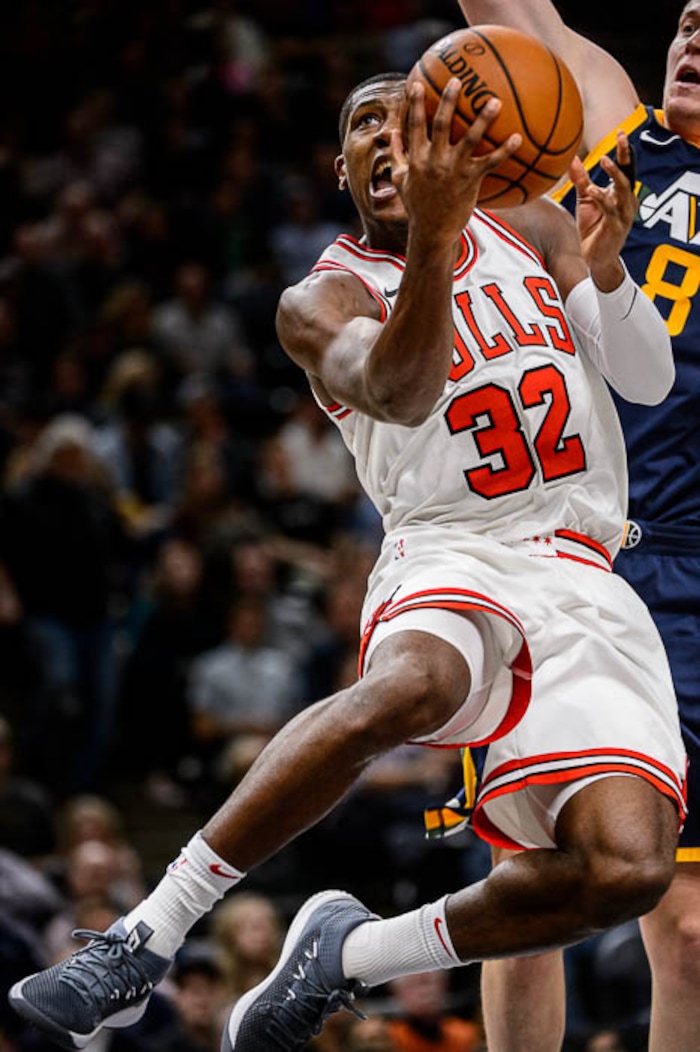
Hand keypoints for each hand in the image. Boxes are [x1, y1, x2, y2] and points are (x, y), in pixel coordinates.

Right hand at [391, 78, 521, 248]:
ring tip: (495, 101)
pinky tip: (519, 138)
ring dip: (483, 119)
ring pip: (470, 139)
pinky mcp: (470, 181)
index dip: (415, 104)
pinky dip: (505, 151)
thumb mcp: (400, 181)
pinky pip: (490, 162)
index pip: (414, 126)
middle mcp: (434, 161)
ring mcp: (453, 170)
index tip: (417, 83)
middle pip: (442, 124)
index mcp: (416, 159)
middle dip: (449, 100)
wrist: (432, 233)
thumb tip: (394, 132)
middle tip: (458, 79)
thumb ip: (396, 155)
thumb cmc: (417, 206)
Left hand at [571, 130, 637, 289]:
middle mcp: (626, 200)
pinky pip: (611, 209)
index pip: (625, 167)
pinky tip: (593, 190)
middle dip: (626, 155)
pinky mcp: (616, 226)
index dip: (624, 151)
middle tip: (621, 136)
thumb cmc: (593, 228)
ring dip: (615, 174)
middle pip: (628, 173)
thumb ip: (581, 180)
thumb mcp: (585, 200)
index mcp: (621, 193)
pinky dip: (602, 198)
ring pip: (623, 189)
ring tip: (605, 160)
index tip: (620, 132)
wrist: (596, 259)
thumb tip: (570, 158)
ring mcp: (623, 213)